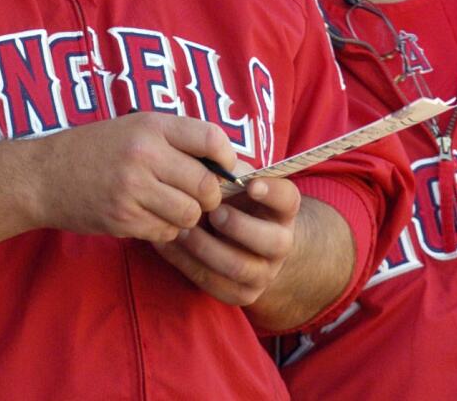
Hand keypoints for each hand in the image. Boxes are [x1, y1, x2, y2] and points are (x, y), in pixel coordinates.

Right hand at [31, 112, 236, 242]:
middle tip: (201, 197)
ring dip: (188, 216)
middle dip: (211, 196)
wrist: (43, 175)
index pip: (211, 138)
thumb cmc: (96, 149)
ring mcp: (132, 189)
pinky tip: (151, 217)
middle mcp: (144, 154)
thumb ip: (178, 140)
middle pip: (205, 184)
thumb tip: (231, 164)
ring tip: (173, 207)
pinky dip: (166, 229)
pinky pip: (165, 232)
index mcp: (151, 125)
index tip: (227, 168)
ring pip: (189, 213)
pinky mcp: (122, 219)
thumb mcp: (136, 127)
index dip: (228, 157)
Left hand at [152, 176, 300, 306]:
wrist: (241, 244)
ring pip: (239, 266)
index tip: (251, 185)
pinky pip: (212, 283)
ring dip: (206, 247)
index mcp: (282, 210)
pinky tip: (167, 244)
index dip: (273, 192)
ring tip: (182, 229)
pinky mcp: (241, 294)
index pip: (288, 199)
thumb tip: (207, 161)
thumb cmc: (233, 202)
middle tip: (213, 212)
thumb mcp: (235, 183)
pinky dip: (185, 263)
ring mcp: (263, 272)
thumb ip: (227, 173)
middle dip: (239, 227)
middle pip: (272, 242)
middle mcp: (281, 243)